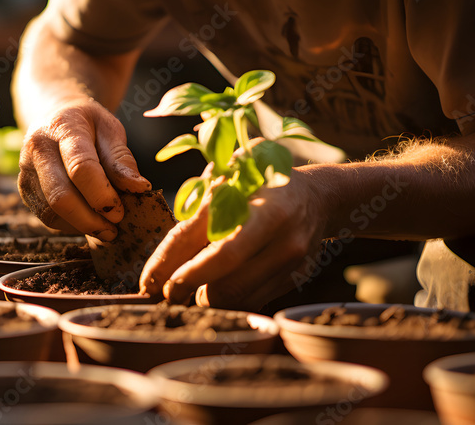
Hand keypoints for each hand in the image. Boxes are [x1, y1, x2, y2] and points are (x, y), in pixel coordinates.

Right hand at [18, 97, 150, 240]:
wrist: (55, 115)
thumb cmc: (88, 124)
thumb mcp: (111, 130)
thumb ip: (122, 160)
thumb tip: (139, 189)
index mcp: (63, 127)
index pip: (80, 168)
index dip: (102, 195)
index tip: (120, 213)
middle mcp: (37, 148)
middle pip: (60, 196)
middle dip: (90, 220)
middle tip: (114, 230)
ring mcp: (25, 170)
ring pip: (51, 212)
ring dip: (80, 226)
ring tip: (104, 228)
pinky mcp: (24, 189)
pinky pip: (46, 217)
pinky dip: (69, 225)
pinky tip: (87, 220)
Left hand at [140, 172, 329, 309]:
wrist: (321, 196)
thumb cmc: (264, 181)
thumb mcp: (235, 174)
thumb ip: (205, 199)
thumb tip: (172, 234)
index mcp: (264, 210)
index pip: (215, 249)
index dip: (181, 269)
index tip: (153, 283)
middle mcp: (281, 240)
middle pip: (226, 282)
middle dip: (189, 290)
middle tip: (165, 292)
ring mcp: (289, 264)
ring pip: (236, 298)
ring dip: (205, 297)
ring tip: (188, 287)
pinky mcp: (292, 281)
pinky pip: (251, 301)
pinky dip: (227, 299)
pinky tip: (212, 286)